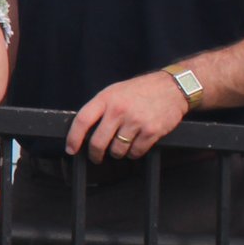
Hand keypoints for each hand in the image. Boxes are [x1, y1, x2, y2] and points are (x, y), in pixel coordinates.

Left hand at [67, 70, 189, 162]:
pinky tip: (136, 145)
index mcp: (106, 99)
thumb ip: (100, 108)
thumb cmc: (141, 90)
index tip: (71, 149)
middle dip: (95, 154)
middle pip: (98, 142)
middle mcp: (119, 110)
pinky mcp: (151, 131)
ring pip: (117, 150)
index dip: (73, 138)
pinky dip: (134, 153)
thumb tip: (83, 130)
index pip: (82, 121)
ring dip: (117, 153)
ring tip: (122, 145)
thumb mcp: (115, 91)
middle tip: (96, 157)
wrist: (173, 87)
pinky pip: (136, 152)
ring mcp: (136, 121)